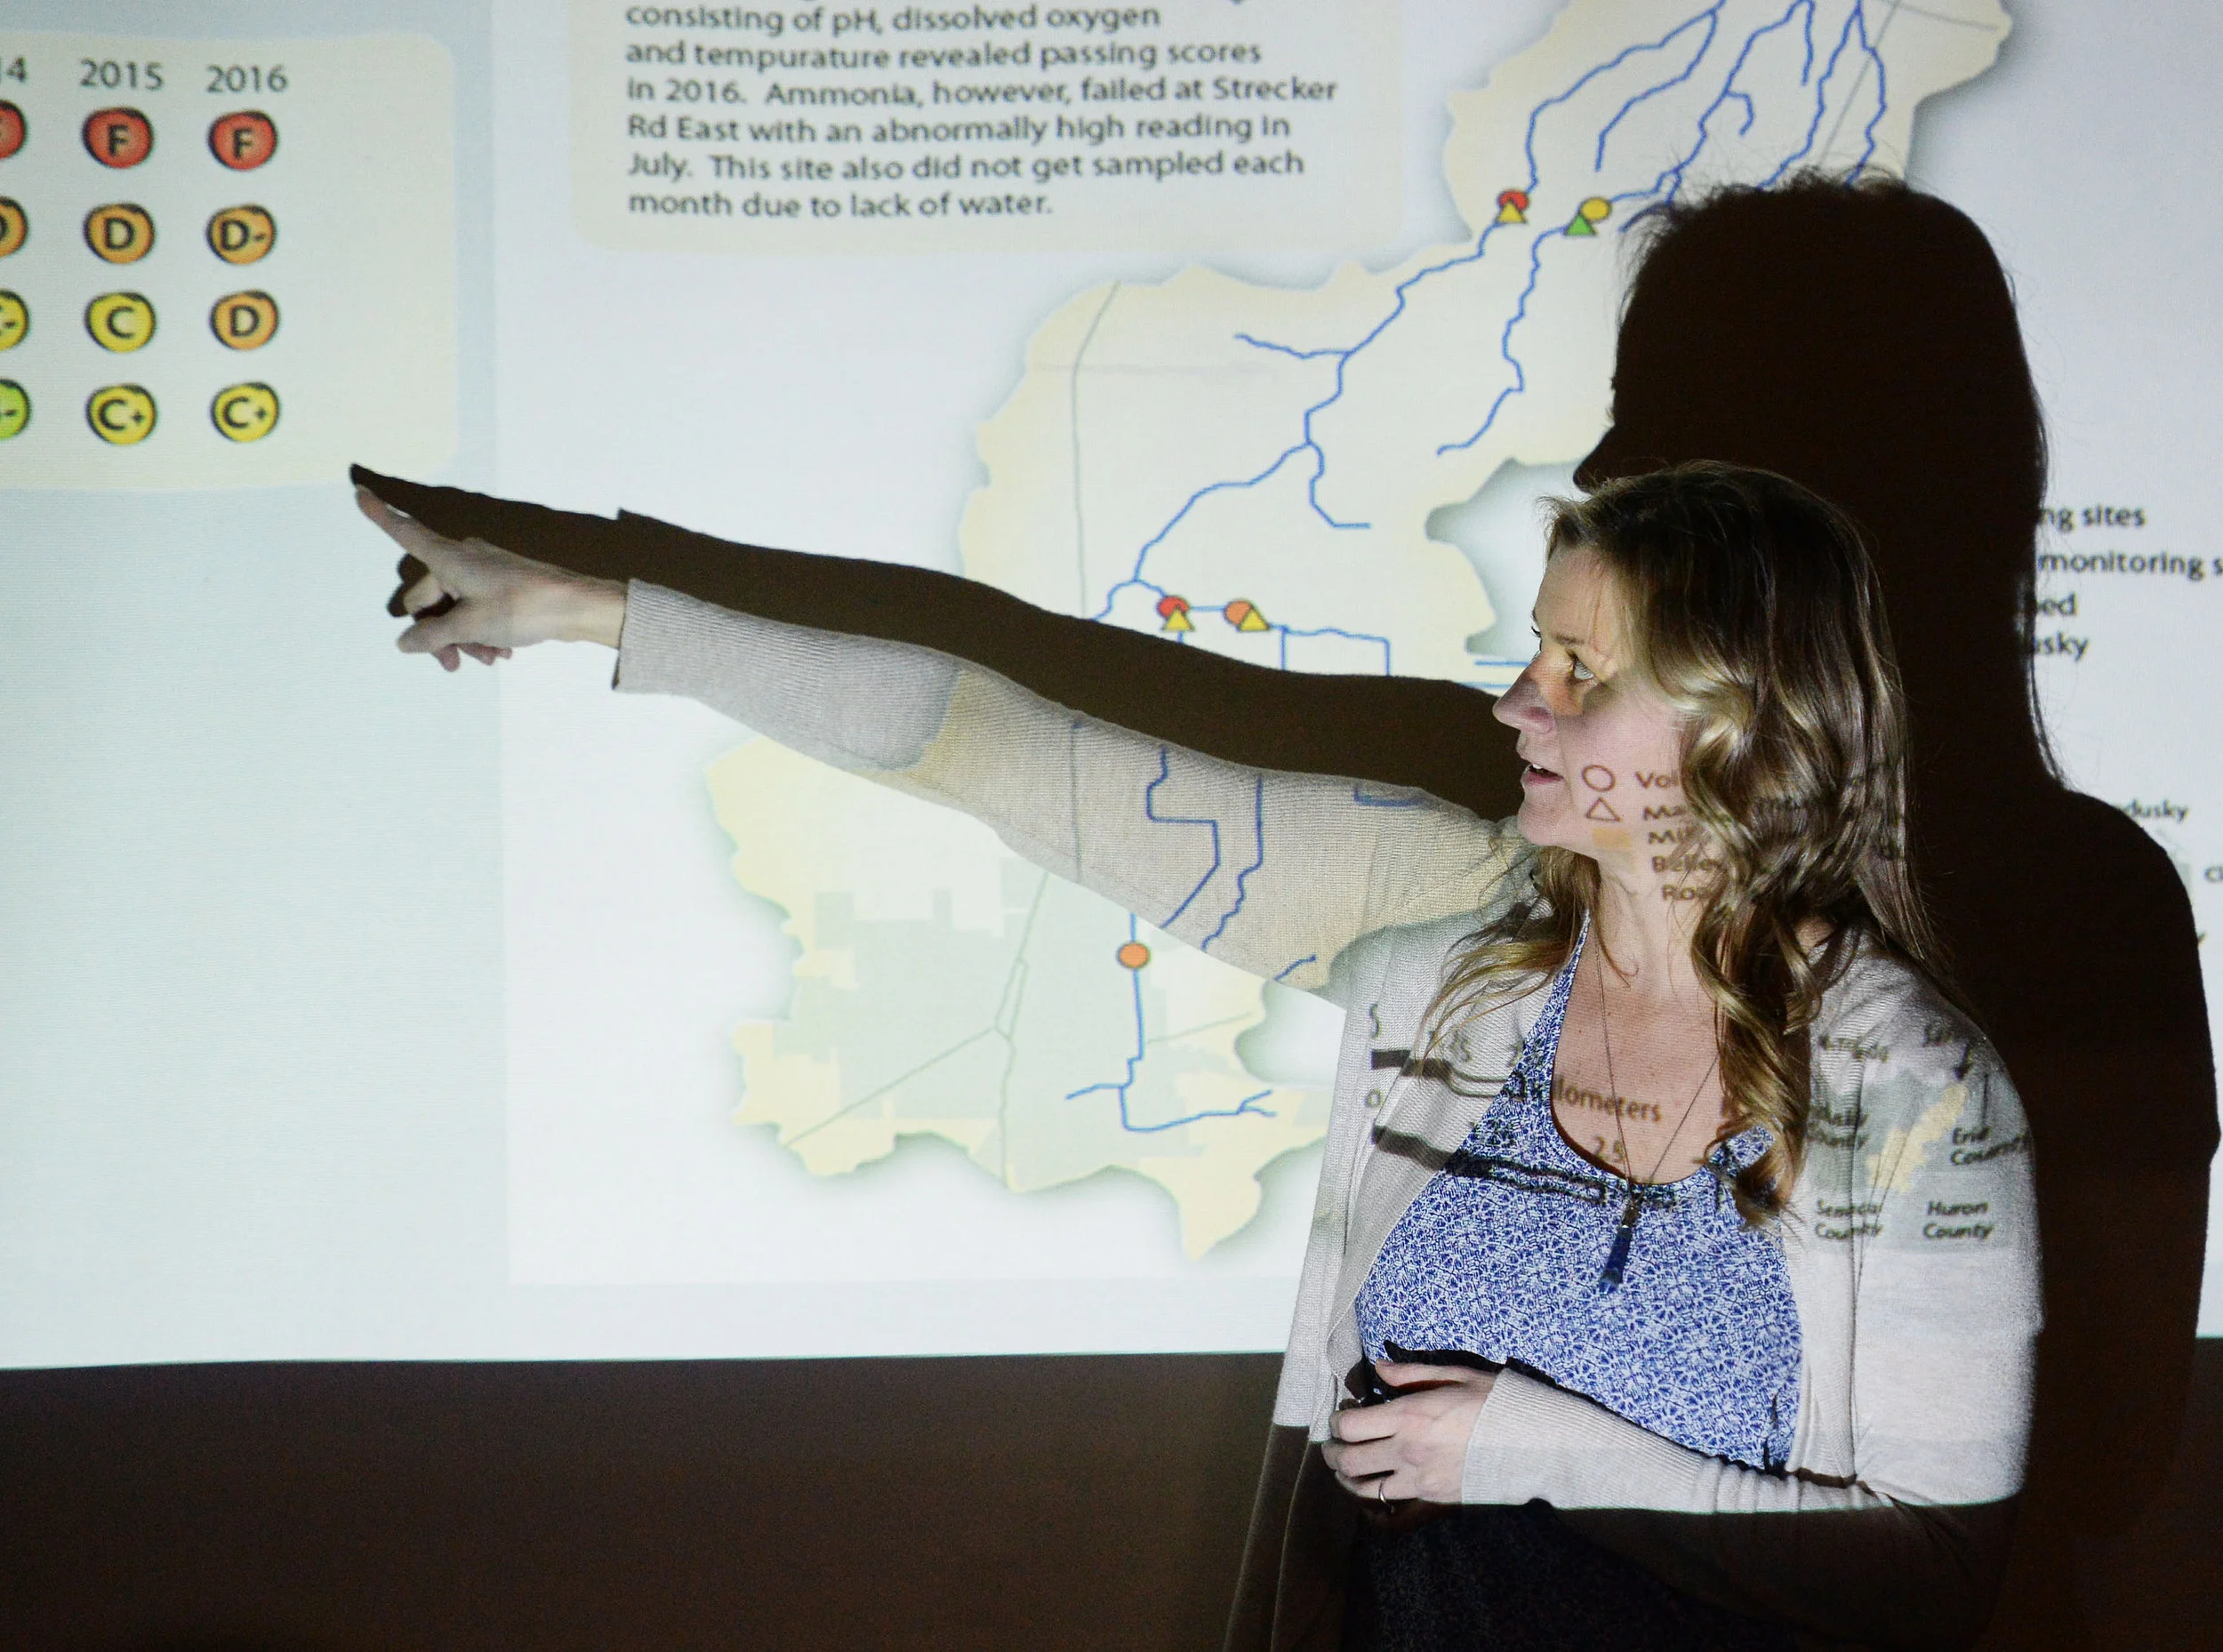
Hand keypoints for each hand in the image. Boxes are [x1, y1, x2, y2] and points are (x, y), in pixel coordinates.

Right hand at [357, 486, 627, 670]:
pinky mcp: (503, 585)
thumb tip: (405, 643)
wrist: (576, 607)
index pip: (404, 532)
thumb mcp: (470, 627)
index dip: (380, 515)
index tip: (358, 490)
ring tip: (488, 660)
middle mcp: (463, 557)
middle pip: (430, 597)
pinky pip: (478, 608)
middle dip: (438, 632)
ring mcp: (484, 571)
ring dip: (464, 638)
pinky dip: (483, 631)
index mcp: (448, 557)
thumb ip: (432, 636)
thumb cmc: (522, 607)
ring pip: (456, 608)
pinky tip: (501, 653)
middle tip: (454, 665)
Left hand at [1322, 1361, 1495, 1504]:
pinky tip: (1375, 1486)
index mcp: (1410, 1415)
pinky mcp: (1435, 1498)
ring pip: (1365, 1488)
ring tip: (1345, 1469)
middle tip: (1330, 1447)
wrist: (1535, 1442)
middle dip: (1331, 1453)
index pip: (1351, 1425)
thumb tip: (1379, 1366)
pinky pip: (1393, 1503)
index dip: (1336, 1422)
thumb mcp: (1455, 1375)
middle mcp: (1408, 1450)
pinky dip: (1375, 1496)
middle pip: (1349, 1460)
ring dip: (1347, 1479)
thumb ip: (1411, 1373)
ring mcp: (1421, 1479)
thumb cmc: (1496, 1402)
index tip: (1338, 1417)